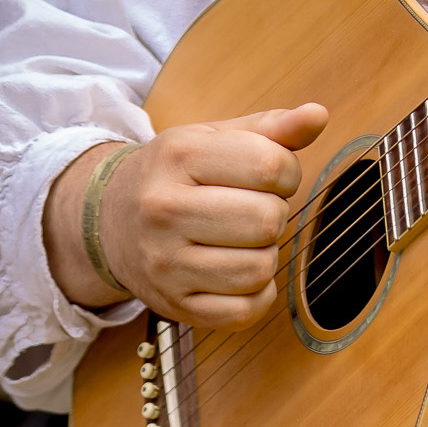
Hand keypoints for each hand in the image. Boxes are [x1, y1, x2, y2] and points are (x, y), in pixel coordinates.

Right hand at [44, 104, 328, 327]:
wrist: (109, 220)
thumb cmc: (177, 174)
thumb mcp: (216, 137)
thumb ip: (273, 127)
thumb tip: (318, 115)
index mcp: (179, 155)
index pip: (270, 165)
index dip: (287, 172)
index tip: (270, 176)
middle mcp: (164, 209)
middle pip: (267, 220)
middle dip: (274, 213)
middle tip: (253, 209)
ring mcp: (164, 262)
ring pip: (259, 269)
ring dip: (265, 254)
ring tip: (243, 240)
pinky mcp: (173, 304)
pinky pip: (244, 311)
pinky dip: (256, 294)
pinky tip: (239, 271)